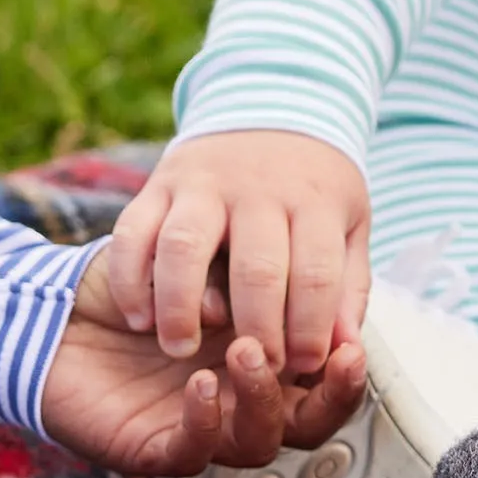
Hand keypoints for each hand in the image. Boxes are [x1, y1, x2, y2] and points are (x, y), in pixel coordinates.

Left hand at [39, 244, 368, 477]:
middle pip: (306, 425)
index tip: (352, 345)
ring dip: (261, 401)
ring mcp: (198, 428)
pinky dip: (205, 423)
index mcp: (262, 362)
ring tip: (245, 352)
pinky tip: (202, 386)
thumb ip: (251, 272)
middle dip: (322, 397)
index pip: (323, 385)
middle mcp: (238, 401)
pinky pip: (191, 453)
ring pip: (255, 443)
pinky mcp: (149, 448)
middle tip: (311, 354)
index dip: (345, 376)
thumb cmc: (130, 275)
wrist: (47, 305)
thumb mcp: (199, 257)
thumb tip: (312, 280)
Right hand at [99, 129, 373, 383]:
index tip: (303, 367)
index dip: (310, 328)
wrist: (268, 108)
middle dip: (256, 328)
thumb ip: (345, 289)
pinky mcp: (159, 183)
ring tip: (181, 350)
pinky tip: (138, 317)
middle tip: (251, 369)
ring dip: (180, 305)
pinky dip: (131, 276)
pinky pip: (133, 230)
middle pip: (257, 268)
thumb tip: (343, 352)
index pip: (316, 273)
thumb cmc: (312, 189)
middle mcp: (258, 189)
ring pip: (185, 247)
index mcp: (313, 202)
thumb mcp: (347, 225)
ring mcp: (203, 183)